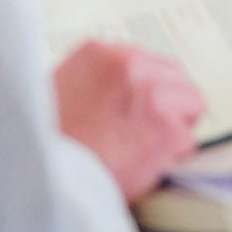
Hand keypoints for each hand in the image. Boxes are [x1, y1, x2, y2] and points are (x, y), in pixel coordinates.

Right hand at [52, 41, 203, 203]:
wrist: (40, 178)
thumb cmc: (43, 144)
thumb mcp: (56, 92)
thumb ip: (95, 81)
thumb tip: (120, 91)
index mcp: (99, 52)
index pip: (148, 60)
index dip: (146, 88)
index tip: (139, 107)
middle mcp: (130, 66)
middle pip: (175, 78)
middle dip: (167, 104)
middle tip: (143, 131)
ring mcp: (153, 96)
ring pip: (190, 105)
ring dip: (172, 128)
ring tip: (140, 148)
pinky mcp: (168, 129)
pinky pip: (187, 142)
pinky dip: (170, 157)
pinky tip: (142, 164)